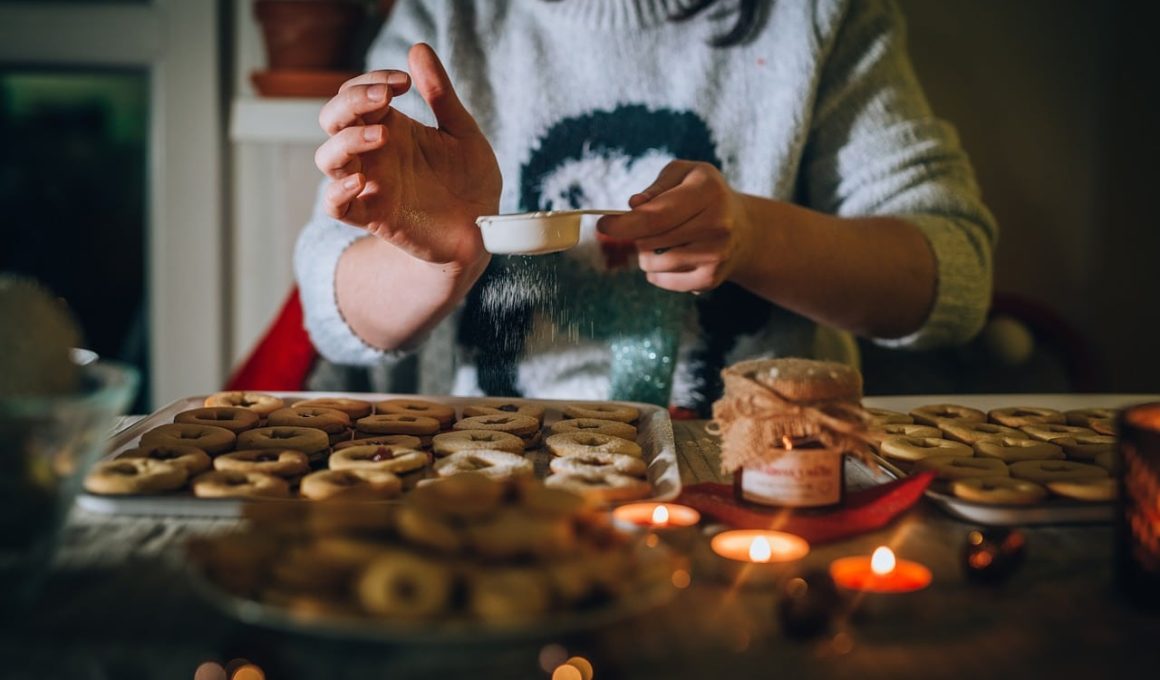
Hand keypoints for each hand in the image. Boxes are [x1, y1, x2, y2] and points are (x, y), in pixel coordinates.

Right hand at [315, 43, 500, 266]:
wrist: (481, 229)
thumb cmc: (470, 179)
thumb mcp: (462, 132)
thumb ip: (441, 94)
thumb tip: (418, 48)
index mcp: (390, 127)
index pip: (357, 94)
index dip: (371, 80)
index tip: (405, 81)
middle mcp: (374, 153)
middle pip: (333, 119)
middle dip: (351, 102)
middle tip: (386, 99)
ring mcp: (370, 184)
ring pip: (328, 158)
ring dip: (347, 141)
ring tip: (383, 136)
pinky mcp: (373, 216)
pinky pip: (334, 205)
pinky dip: (337, 192)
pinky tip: (362, 180)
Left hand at [596, 161, 752, 292]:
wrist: (743, 228)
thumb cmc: (703, 194)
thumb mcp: (684, 174)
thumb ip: (657, 187)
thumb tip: (634, 205)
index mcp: (708, 191)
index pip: (657, 215)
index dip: (624, 223)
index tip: (603, 225)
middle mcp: (717, 225)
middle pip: (651, 241)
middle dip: (636, 235)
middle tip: (645, 227)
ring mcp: (716, 256)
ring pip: (654, 263)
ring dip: (646, 254)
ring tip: (662, 241)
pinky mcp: (710, 279)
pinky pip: (663, 280)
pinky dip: (657, 271)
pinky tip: (673, 256)